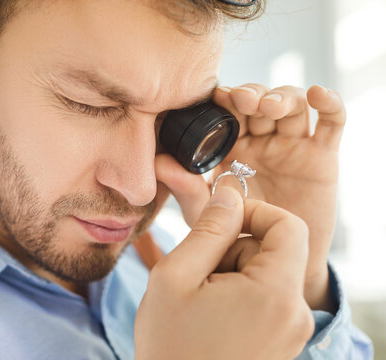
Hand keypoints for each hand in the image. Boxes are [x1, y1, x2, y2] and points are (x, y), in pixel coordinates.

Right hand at [135, 187, 313, 359]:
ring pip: (267, 274)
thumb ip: (207, 230)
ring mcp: (291, 331)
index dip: (255, 211)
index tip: (219, 220)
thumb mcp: (175, 278)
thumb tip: (229, 195)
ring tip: (200, 298)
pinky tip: (210, 313)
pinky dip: (238, 292)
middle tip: (197, 271)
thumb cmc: (170, 346)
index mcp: (275, 294)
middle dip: (234, 248)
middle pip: (275, 250)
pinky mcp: (281, 342)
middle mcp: (295, 314)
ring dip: (232, 271)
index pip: (289, 226)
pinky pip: (266, 298)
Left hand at [155, 84, 344, 311]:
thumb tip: (157, 163)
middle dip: (252, 95)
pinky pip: (332, 123)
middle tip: (242, 101)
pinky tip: (319, 95)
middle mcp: (262, 140)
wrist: (274, 262)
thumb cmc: (234, 235)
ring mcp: (292, 145)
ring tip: (269, 107)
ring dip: (282, 97)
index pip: (230, 111)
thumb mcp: (205, 213)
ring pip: (293, 106)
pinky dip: (330, 104)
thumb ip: (185, 188)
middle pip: (261, 101)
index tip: (215, 97)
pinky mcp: (322, 156)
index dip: (225, 99)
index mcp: (232, 146)